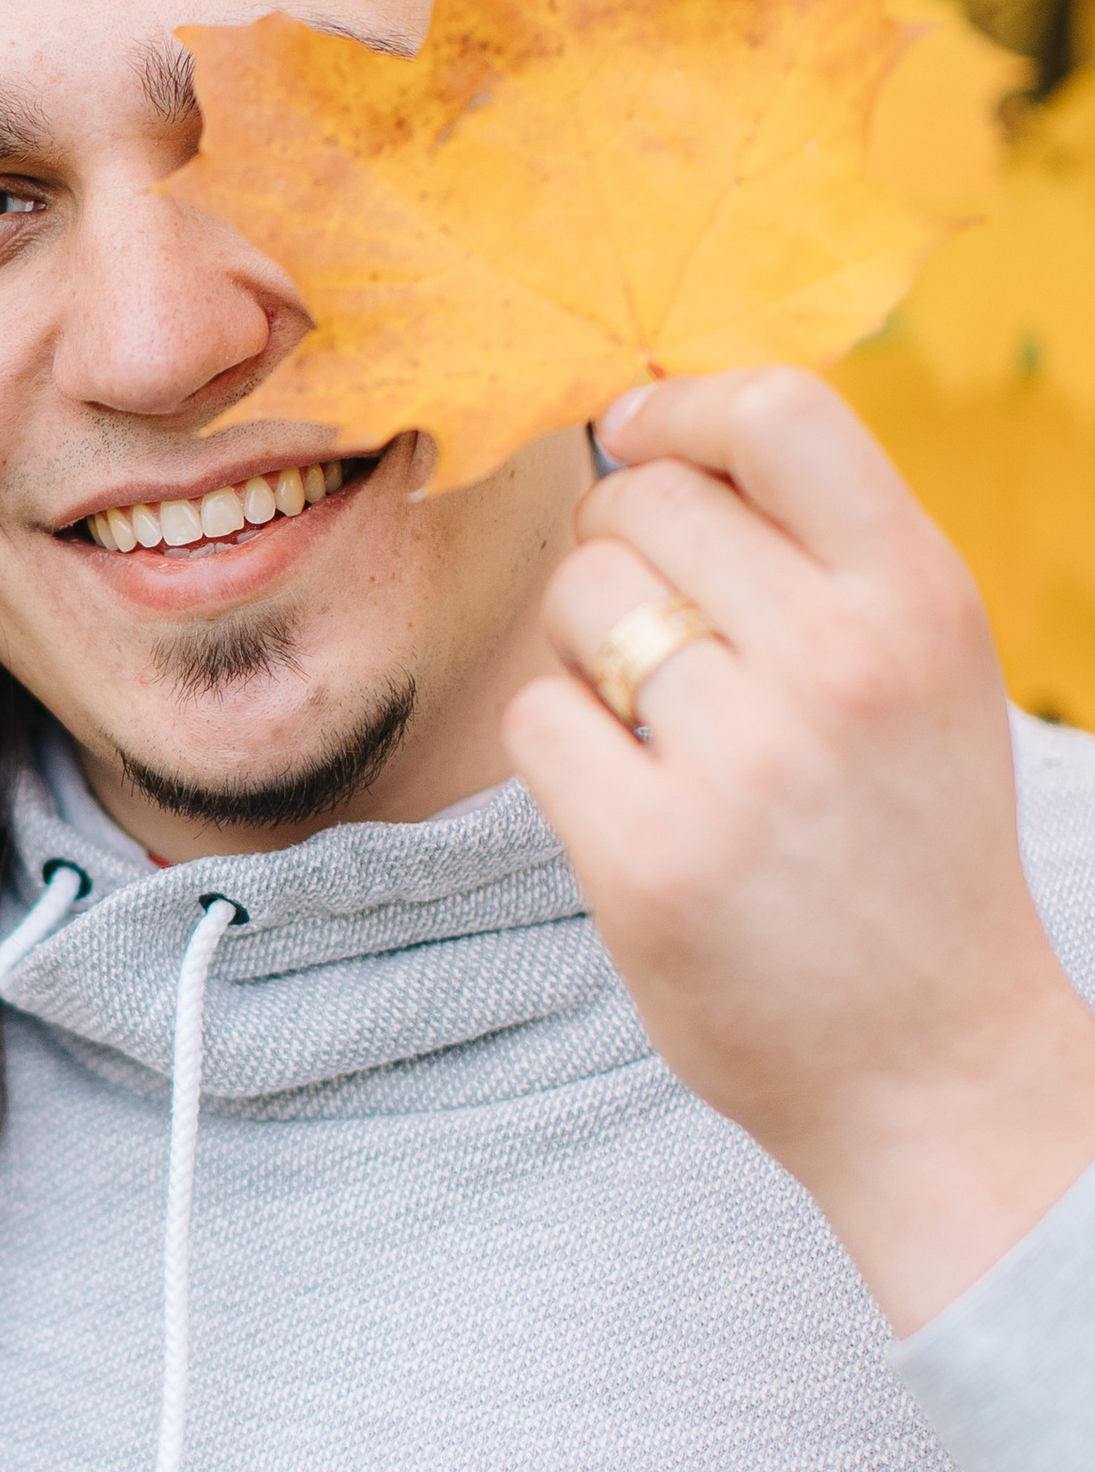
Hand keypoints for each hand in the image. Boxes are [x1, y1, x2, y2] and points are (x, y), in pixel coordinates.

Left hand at [504, 368, 1094, 1338]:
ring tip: (665, 734)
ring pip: (576, 599)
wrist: (936, 1065)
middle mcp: (841, 662)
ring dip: (587, 653)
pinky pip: (536, 717)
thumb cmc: (906, 844)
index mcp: (922, 598)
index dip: (679, 406)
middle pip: (639, 502)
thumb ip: (822, 548)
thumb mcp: (926, 668)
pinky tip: (632, 803)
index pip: (782, 409)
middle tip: (665, 647)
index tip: (637, 436)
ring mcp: (743, 762)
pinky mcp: (649, 856)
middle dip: (622, 554)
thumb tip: (655, 422)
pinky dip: (562, 750)